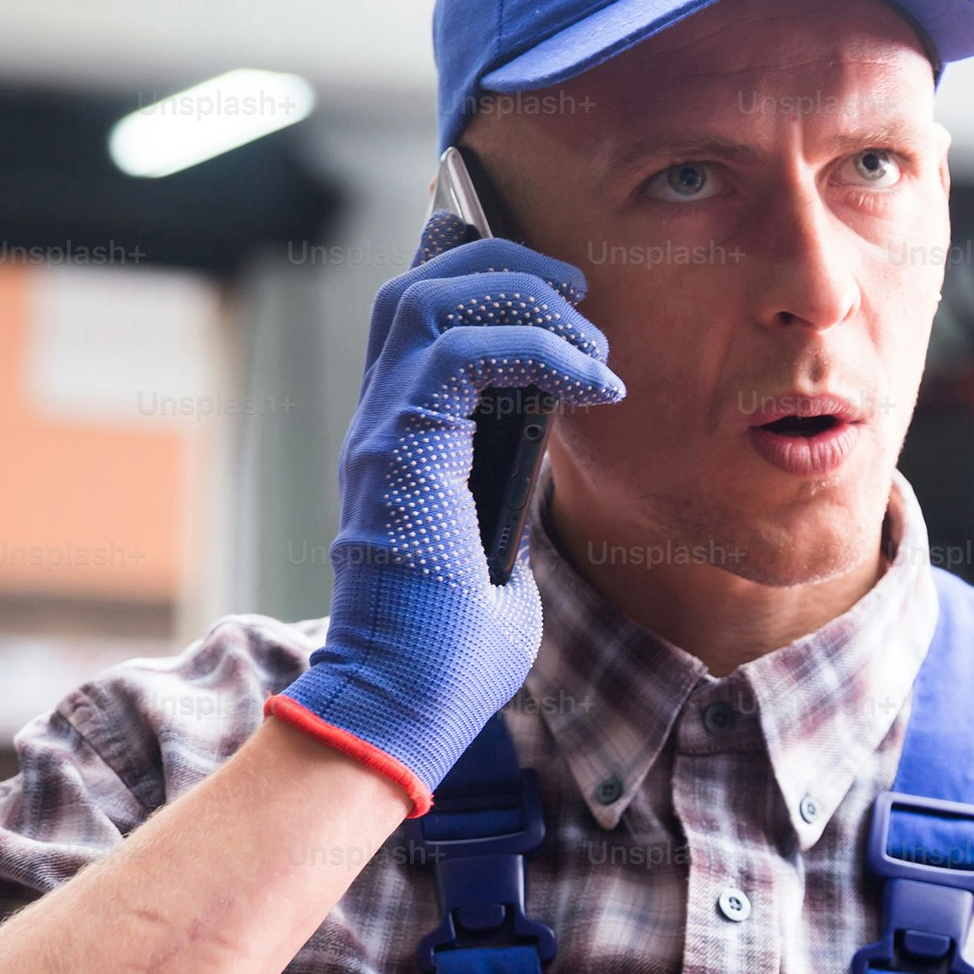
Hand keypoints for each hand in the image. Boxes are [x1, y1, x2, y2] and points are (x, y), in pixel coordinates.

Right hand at [266, 226, 624, 813]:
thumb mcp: (499, 557)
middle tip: (578, 290)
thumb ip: (508, 501)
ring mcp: (381, 435)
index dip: (479, 281)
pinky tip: (593, 382)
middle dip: (503, 266)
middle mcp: (380, 426)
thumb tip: (540, 471)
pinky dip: (537, 349)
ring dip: (521, 297)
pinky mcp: (401, 452)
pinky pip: (463, 354)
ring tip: (589, 333)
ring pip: (430, 301)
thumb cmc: (451, 655)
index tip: (559, 295)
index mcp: (401, 445)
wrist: (409, 707)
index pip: (420, 324)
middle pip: (417, 288)